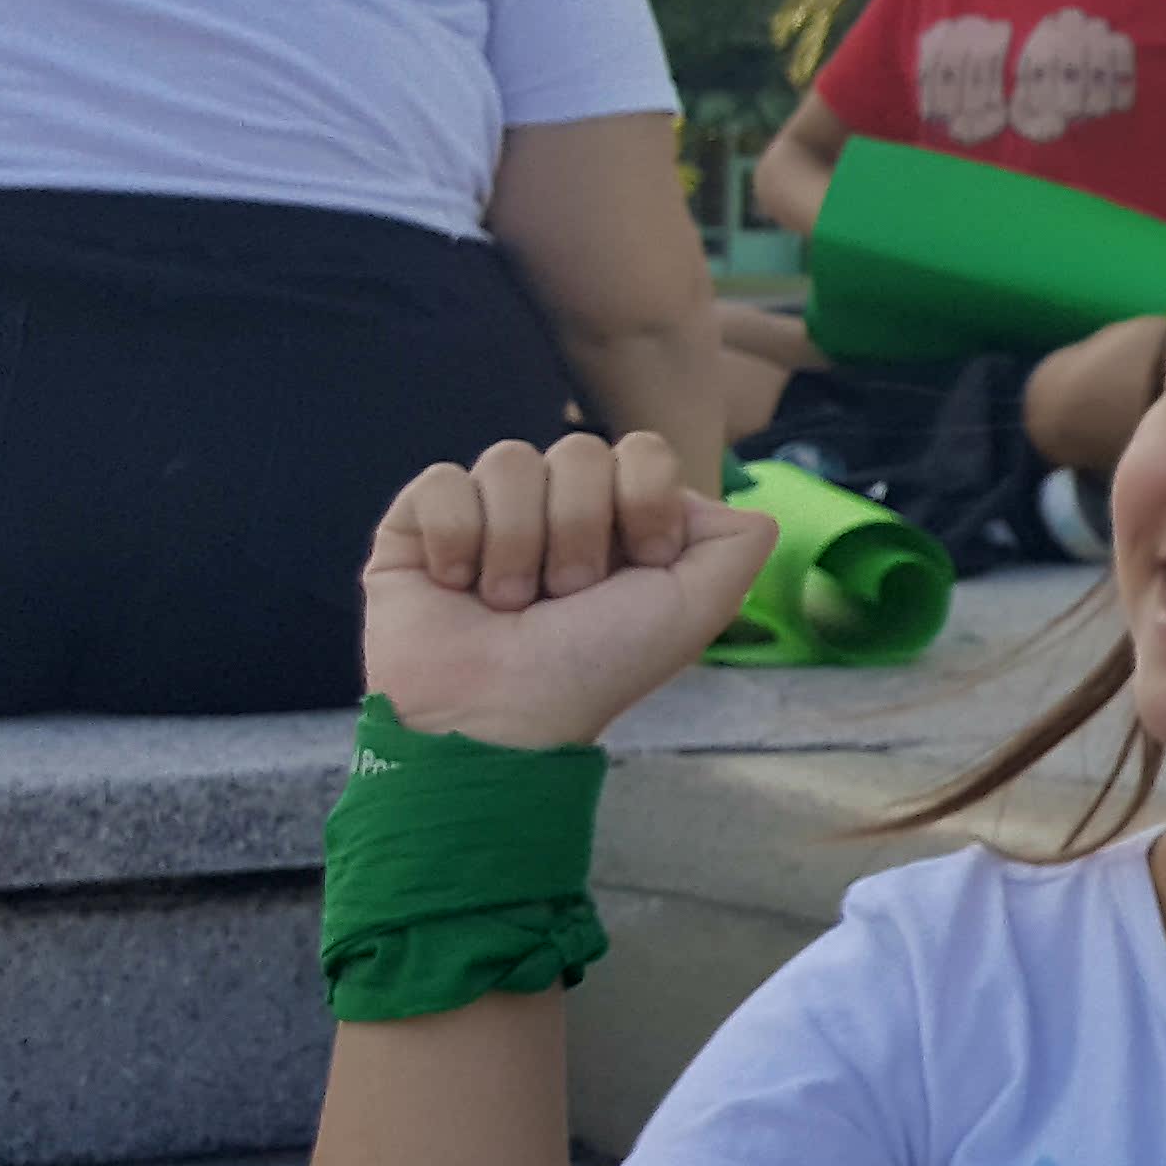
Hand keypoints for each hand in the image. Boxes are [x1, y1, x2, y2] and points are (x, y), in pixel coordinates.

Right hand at [360, 435, 779, 754]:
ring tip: (510, 603)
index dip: (644, 503)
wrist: (498, 716)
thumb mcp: (695, 609)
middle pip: (580, 449)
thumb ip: (738, 546)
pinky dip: (457, 539)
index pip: (642, 451)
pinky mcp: (419, 523)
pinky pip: (444, 481)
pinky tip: (458, 586)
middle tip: (564, 596)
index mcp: (619, 520)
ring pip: (509, 460)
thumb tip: (747, 506)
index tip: (641, 565)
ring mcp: (486, 511)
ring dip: (518, 544)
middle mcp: (554, 507)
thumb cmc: (595, 667)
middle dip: (578, 532)